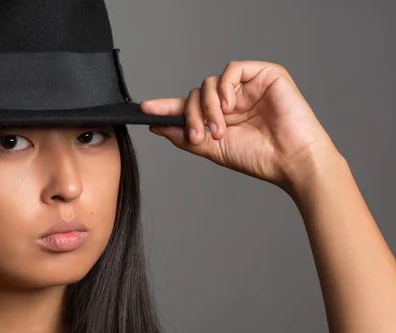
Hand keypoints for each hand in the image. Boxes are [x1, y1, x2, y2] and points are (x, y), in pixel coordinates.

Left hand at [140, 60, 342, 193]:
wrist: (291, 160)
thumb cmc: (259, 157)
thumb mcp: (213, 149)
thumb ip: (185, 137)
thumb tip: (157, 127)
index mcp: (221, 117)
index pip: (189, 106)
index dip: (166, 106)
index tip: (144, 110)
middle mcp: (232, 100)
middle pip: (196, 94)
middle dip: (191, 115)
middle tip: (198, 135)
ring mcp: (247, 87)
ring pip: (210, 83)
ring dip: (208, 107)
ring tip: (220, 128)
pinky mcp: (264, 74)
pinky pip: (232, 69)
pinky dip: (225, 87)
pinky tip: (231, 106)